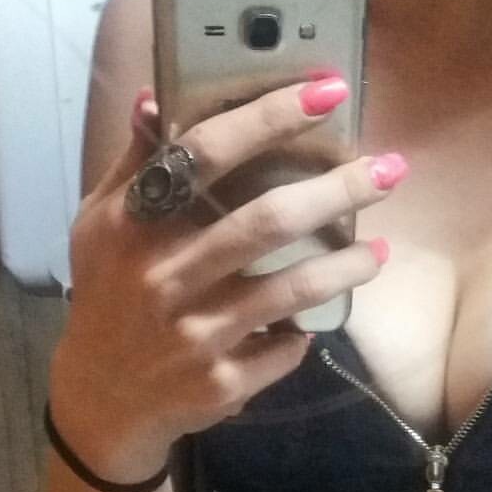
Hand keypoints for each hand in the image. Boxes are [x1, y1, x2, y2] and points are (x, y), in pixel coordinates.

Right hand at [50, 77, 402, 478]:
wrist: (103, 399)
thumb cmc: (108, 297)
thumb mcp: (101, 226)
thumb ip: (133, 165)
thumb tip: (156, 96)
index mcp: (133, 225)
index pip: (204, 155)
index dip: (268, 118)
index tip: (328, 92)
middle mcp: (164, 277)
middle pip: (266, 221)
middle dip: (338, 191)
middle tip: (390, 171)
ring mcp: (195, 335)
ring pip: (291, 291)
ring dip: (347, 267)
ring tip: (380, 251)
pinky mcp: (221, 382)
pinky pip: (285, 349)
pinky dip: (306, 331)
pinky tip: (319, 318)